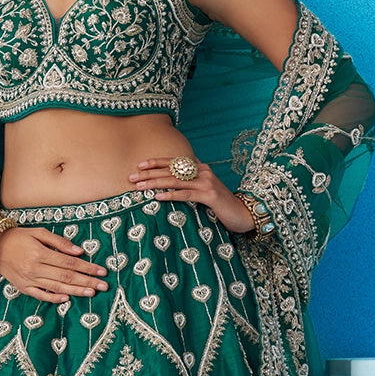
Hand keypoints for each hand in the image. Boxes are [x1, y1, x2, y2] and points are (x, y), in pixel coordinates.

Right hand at [0, 221, 109, 304]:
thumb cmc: (18, 237)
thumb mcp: (39, 233)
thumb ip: (59, 242)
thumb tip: (79, 251)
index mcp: (40, 253)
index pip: (69, 262)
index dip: (87, 267)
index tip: (102, 271)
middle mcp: (35, 268)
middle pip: (66, 276)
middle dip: (87, 281)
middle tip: (104, 285)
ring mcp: (29, 280)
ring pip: (57, 287)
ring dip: (76, 291)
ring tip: (92, 292)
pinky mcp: (23, 288)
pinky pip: (41, 295)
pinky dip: (54, 298)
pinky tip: (67, 298)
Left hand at [129, 157, 255, 234]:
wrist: (243, 213)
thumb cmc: (220, 204)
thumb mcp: (204, 190)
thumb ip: (190, 184)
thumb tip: (169, 185)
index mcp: (200, 168)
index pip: (174, 162)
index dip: (156, 162)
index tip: (139, 164)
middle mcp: (202, 171)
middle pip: (171, 170)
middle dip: (149, 173)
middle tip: (131, 177)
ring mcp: (206, 182)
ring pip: (175, 180)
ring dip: (155, 183)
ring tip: (139, 186)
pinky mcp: (210, 195)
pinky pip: (186, 194)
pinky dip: (171, 195)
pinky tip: (158, 197)